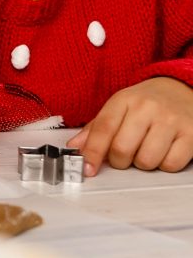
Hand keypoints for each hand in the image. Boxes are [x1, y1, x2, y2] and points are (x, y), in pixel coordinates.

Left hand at [67, 78, 192, 175]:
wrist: (181, 89)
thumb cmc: (146, 101)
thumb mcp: (119, 106)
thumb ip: (96, 127)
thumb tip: (75, 147)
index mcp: (124, 99)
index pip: (103, 128)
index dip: (92, 152)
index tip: (87, 168)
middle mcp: (146, 108)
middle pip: (122, 149)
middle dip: (119, 160)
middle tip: (123, 156)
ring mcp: (170, 121)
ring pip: (146, 161)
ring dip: (142, 164)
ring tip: (145, 149)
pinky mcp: (191, 135)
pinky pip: (170, 165)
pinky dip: (164, 165)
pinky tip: (163, 151)